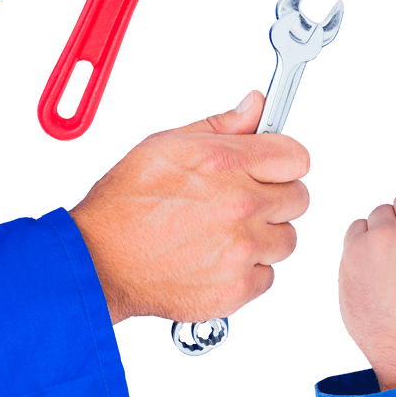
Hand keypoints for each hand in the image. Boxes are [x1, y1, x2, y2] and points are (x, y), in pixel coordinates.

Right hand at [70, 89, 310, 323]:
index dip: (284, 161)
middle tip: (247, 201)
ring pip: (287, 240)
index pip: (297, 158)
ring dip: (266, 237)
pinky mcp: (235, 290)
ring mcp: (240, 251)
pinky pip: (268, 277)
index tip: (274, 167)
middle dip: (276, 197)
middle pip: (299, 199)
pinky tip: (222, 260)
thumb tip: (256, 106)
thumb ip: (224, 124)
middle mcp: (241, 206)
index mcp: (228, 164)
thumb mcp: (169, 143)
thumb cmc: (125, 203)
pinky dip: (250, 272)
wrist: (96, 261)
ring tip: (231, 233)